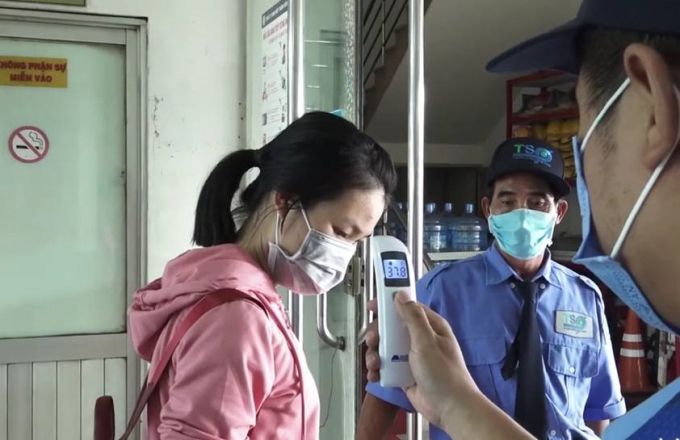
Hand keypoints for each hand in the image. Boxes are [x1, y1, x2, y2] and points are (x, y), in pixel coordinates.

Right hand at [363, 292, 477, 427]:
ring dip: (375, 354)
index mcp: (430, 326)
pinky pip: (387, 366)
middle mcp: (420, 339)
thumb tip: (401, 295)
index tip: (372, 307)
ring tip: (374, 364)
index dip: (388, 305)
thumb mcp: (426, 341)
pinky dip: (378, 369)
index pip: (406, 308)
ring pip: (386, 348)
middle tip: (371, 341)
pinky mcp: (405, 373)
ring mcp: (412, 356)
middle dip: (378, 334)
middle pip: (391, 328)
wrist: (450, 408)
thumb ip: (412, 317)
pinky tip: (375, 374)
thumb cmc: (443, 373)